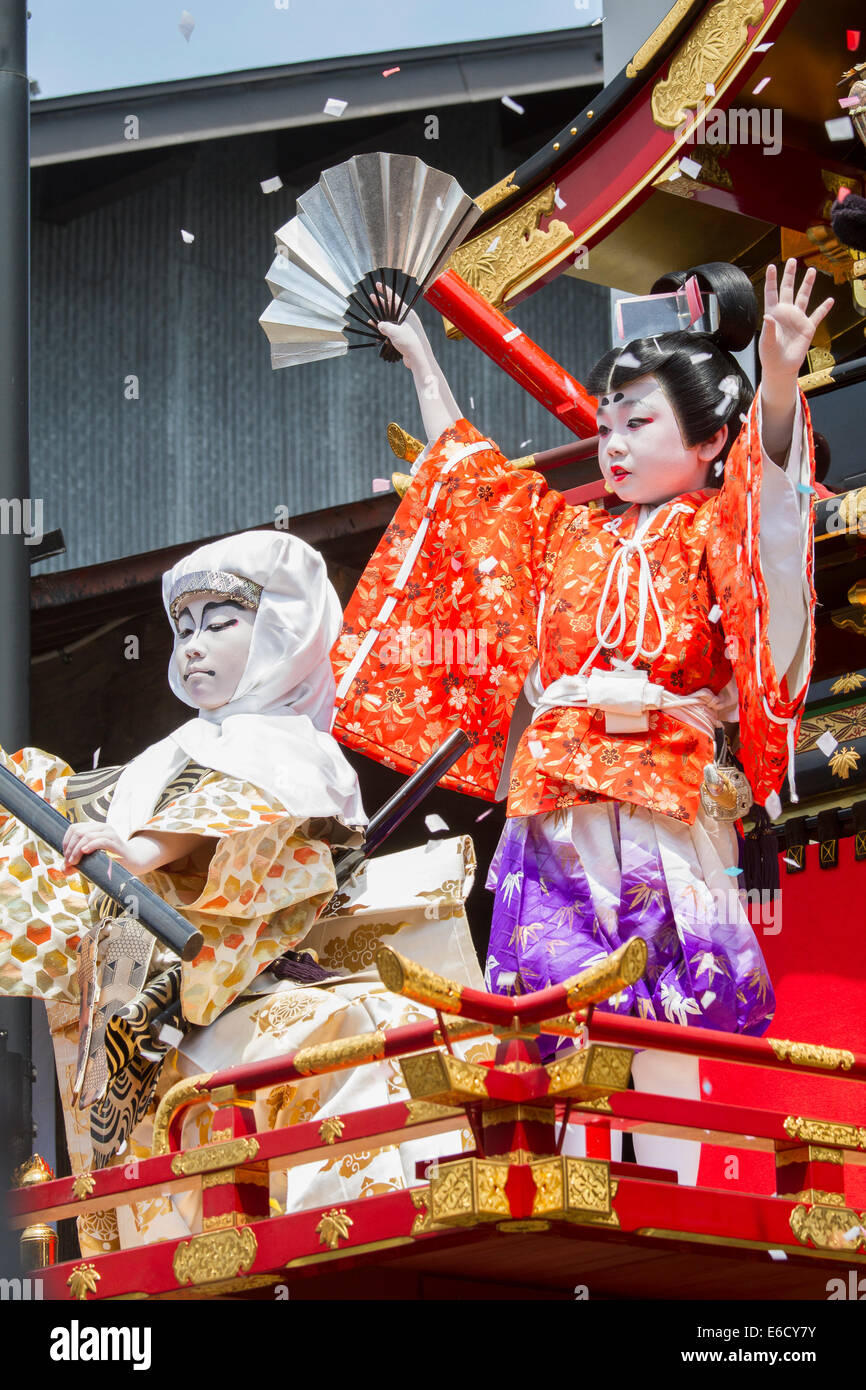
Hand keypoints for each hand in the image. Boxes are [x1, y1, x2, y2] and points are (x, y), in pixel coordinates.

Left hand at [62, 820, 133, 872]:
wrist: (132, 862)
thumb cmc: (111, 860)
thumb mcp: (91, 859)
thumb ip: (77, 863)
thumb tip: (63, 870)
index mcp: (95, 828)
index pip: (74, 828)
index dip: (66, 841)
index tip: (66, 856)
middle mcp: (102, 827)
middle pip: (78, 832)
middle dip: (69, 848)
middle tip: (69, 862)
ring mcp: (109, 833)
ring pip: (86, 836)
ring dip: (76, 850)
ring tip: (74, 862)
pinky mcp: (115, 842)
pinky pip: (100, 840)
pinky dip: (90, 846)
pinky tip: (85, 852)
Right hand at [370, 285, 427, 366]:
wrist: (419, 358)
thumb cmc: (410, 342)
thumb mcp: (394, 332)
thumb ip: (385, 326)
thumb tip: (379, 325)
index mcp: (408, 313)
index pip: (395, 298)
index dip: (385, 291)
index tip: (378, 285)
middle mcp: (407, 319)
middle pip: (392, 308)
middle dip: (381, 303)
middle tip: (372, 297)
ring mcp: (405, 328)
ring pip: (390, 320)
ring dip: (380, 318)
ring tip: (370, 315)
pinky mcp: (403, 338)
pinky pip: (391, 331)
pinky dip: (383, 330)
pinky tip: (375, 330)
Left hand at [759, 260, 833, 384]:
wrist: (781, 367)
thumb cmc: (770, 355)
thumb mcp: (766, 343)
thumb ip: (769, 329)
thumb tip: (768, 317)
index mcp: (773, 314)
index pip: (771, 293)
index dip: (771, 280)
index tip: (771, 266)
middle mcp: (786, 313)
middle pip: (788, 289)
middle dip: (790, 275)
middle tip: (792, 261)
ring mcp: (797, 319)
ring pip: (804, 297)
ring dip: (807, 284)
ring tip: (811, 271)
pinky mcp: (808, 328)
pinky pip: (817, 315)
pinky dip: (824, 308)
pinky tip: (830, 300)